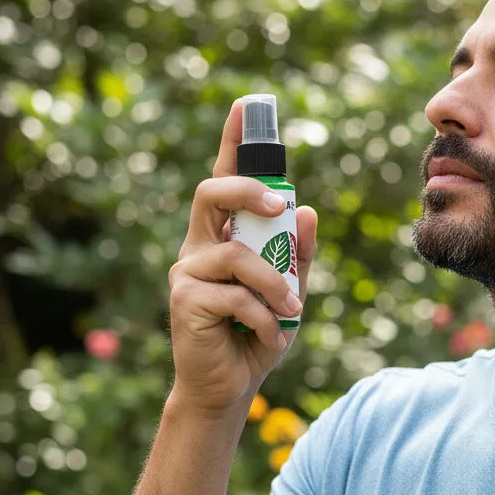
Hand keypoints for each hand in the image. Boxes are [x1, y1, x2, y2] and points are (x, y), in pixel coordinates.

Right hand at [166, 100, 317, 412]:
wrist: (230, 387)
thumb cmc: (257, 335)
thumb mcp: (290, 292)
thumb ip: (298, 254)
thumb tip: (309, 210)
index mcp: (224, 237)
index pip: (226, 180)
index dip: (234, 143)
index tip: (248, 106)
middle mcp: (199, 246)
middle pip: (213, 193)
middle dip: (247, 190)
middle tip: (278, 204)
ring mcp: (188, 271)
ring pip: (237, 256)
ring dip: (274, 285)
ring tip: (290, 312)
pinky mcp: (186, 300)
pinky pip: (237, 296)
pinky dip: (265, 318)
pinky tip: (270, 336)